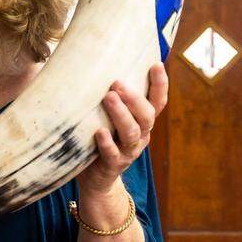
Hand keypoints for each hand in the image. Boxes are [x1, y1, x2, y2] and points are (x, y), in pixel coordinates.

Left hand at [78, 63, 167, 192]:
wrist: (96, 179)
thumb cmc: (98, 138)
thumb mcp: (106, 116)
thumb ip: (105, 95)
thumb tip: (81, 62)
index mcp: (142, 121)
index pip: (157, 101)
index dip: (160, 84)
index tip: (156, 64)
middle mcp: (140, 135)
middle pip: (147, 115)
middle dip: (135, 98)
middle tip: (117, 83)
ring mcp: (128, 151)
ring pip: (132, 133)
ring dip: (121, 115)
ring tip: (109, 98)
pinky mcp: (113, 165)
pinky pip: (113, 154)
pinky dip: (107, 143)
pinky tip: (99, 132)